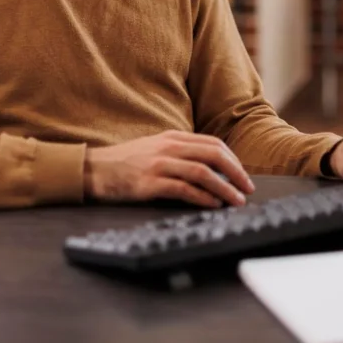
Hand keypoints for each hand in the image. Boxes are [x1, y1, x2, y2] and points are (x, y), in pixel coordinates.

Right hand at [84, 130, 254, 208]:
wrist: (95, 169)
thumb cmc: (127, 162)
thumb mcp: (156, 149)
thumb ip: (180, 153)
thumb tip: (209, 168)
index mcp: (172, 138)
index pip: (212, 144)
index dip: (232, 159)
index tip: (243, 175)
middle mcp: (169, 147)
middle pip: (213, 154)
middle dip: (235, 172)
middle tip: (247, 188)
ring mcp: (159, 164)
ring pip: (202, 172)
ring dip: (224, 187)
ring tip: (236, 200)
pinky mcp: (150, 183)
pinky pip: (183, 189)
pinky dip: (202, 197)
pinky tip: (212, 205)